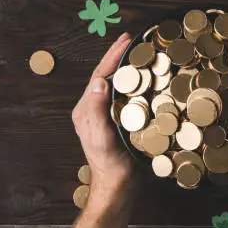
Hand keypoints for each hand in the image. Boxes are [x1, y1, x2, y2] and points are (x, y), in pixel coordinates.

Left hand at [71, 32, 136, 203]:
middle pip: (104, 76)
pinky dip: (130, 83)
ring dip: (123, 67)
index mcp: (85, 111)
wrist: (116, 187)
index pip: (98, 76)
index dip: (112, 56)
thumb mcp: (102, 138)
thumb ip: (96, 112)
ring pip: (112, 85)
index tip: (125, 41)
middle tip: (132, 41)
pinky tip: (141, 80)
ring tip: (137, 54)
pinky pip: (121, 96)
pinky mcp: (114, 123)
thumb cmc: (110, 166)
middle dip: (116, 57)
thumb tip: (99, 83)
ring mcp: (103, 117)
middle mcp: (92, 110)